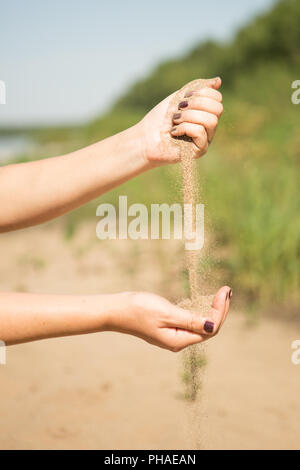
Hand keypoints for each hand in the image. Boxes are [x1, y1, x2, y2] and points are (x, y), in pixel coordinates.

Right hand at [107, 286, 230, 351]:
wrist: (116, 310)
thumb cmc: (139, 310)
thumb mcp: (167, 313)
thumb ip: (190, 320)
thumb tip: (213, 325)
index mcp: (179, 340)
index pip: (210, 329)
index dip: (220, 311)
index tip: (224, 292)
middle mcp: (178, 340)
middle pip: (208, 328)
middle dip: (219, 309)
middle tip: (226, 290)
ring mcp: (173, 335)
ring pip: (200, 325)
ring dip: (211, 309)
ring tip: (220, 294)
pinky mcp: (168, 327)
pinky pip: (190, 321)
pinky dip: (199, 310)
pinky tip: (202, 301)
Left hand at [137, 77, 222, 165]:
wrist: (144, 138)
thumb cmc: (160, 119)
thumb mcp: (179, 97)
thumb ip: (198, 88)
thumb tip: (218, 80)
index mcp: (205, 113)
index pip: (217, 98)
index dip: (202, 93)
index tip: (183, 97)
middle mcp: (209, 127)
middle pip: (218, 109)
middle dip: (196, 104)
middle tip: (179, 108)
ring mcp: (206, 140)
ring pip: (211, 121)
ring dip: (189, 116)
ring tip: (175, 120)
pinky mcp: (199, 151)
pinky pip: (201, 132)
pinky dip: (185, 128)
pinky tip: (173, 132)